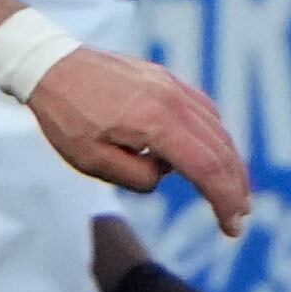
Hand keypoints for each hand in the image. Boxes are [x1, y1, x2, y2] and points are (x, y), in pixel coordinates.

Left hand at [25, 45, 248, 230]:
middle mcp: (173, 100)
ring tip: (232, 190)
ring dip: (230, 161)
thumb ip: (135, 177)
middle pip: (221, 149)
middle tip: (240, 215)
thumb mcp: (91, 161)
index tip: (232, 226)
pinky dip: (215, 136)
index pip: (206, 167)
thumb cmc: (65, 117)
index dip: (224, 199)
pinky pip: (204, 110)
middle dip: (235, 186)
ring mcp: (173, 86)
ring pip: (217, 128)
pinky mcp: (167, 80)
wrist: (50, 65)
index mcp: (156, 123)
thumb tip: (164, 175)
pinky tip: (212, 152)